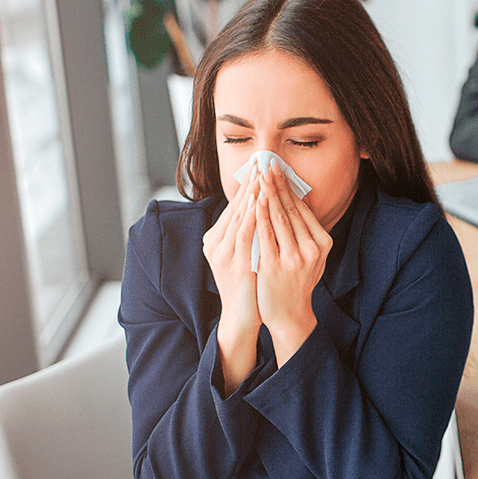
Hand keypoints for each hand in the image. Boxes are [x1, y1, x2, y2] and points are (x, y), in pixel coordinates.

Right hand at [202, 163, 260, 390]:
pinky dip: (252, 216)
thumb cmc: (249, 284)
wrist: (242, 315)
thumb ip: (249, 232)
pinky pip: (244, 235)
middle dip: (249, 184)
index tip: (259, 167)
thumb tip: (262, 207)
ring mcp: (222, 253)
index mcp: (216, 239)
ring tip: (261, 176)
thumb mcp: (247, 253)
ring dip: (250, 195)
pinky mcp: (233, 264)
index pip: (233, 207)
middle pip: (234, 207)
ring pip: (238, 217)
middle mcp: (215, 243)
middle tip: (261, 163)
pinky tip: (260, 202)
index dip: (247, 186)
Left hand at [254, 163, 332, 365]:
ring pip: (278, 218)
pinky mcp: (274, 265)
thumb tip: (298, 199)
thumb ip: (306, 231)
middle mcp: (311, 249)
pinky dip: (259, 214)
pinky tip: (253, 200)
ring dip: (268, 193)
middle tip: (268, 164)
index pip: (303, 209)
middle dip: (278, 184)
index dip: (290, 188)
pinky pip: (264, 234)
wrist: (289, 313)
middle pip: (291, 209)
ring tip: (259, 175)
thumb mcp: (311, 256)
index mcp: (322, 244)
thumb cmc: (296, 281)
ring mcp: (293, 257)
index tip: (279, 170)